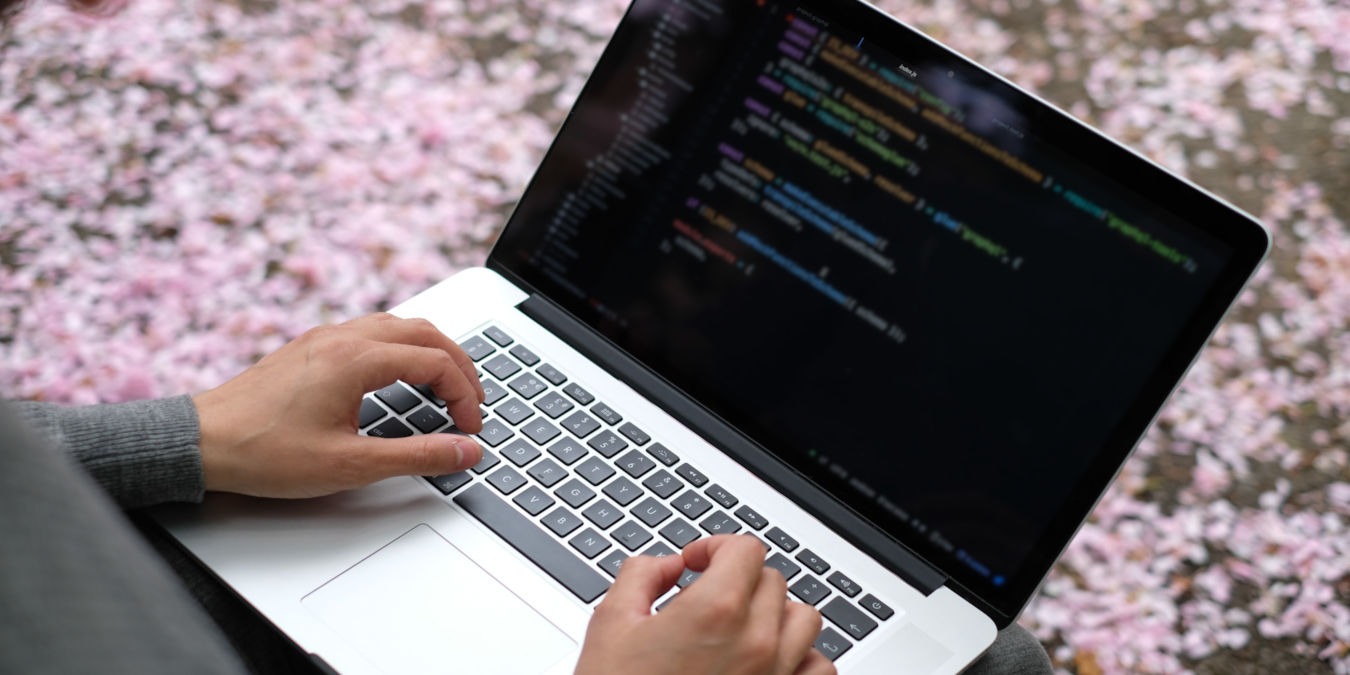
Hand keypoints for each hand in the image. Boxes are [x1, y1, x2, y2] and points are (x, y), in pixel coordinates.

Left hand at [192, 313, 484, 497]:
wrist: (199, 443)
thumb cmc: (264, 453)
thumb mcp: (350, 465)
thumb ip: (416, 456)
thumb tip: (465, 451)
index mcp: (357, 359)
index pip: (437, 362)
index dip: (465, 395)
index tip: (470, 428)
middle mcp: (343, 338)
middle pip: (425, 332)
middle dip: (459, 365)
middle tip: (473, 401)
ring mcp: (325, 338)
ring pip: (398, 325)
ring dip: (432, 352)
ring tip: (447, 386)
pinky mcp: (310, 347)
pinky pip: (373, 331)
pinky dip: (403, 348)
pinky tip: (401, 377)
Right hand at [575, 535, 834, 674]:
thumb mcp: (611, 624)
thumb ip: (642, 576)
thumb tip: (667, 566)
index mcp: (715, 611)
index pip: (746, 549)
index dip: (717, 547)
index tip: (697, 563)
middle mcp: (755, 643)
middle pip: (772, 581)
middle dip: (738, 580)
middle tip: (705, 599)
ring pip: (804, 620)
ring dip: (776, 614)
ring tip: (742, 626)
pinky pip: (818, 669)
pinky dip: (802, 658)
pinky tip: (771, 661)